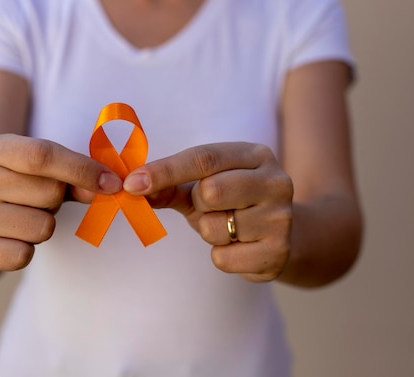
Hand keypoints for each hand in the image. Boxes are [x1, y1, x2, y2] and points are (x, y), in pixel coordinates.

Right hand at [0, 134, 121, 275]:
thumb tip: (107, 186)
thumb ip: (73, 175)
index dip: (82, 169)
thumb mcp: (37, 172)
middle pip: (48, 192)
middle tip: (40, 203)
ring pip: (42, 226)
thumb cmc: (14, 191)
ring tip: (24, 220)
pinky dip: (26, 251)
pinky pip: (23, 255)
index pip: (42, 155)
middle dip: (58, 201)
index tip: (112, 183)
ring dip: (44, 227)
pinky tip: (11, 240)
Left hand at [123, 142, 293, 282]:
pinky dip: (221, 256)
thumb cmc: (232, 204)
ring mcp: (281, 218)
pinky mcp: (278, 252)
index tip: (132, 183)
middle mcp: (276, 181)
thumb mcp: (201, 187)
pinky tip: (239, 247)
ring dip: (209, 231)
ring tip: (228, 227)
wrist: (279, 238)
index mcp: (255, 155)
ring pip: (215, 228)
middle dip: (198, 204)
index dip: (164, 171)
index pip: (204, 158)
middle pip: (211, 191)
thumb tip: (133, 187)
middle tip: (209, 207)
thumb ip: (169, 185)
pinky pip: (223, 258)